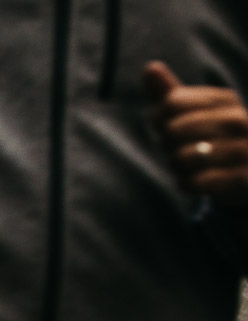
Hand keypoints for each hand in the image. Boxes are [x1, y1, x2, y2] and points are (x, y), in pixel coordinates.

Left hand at [144, 62, 247, 208]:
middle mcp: (238, 120)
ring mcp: (244, 150)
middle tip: (186, 149)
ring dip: (179, 167)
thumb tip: (150, 67)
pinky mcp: (242, 179)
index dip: (161, 119)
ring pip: (182, 157)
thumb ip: (171, 94)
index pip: (171, 102)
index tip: (174, 127)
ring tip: (196, 165)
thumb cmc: (214, 141)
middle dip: (169, 145)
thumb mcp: (195, 114)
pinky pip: (194, 182)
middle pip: (173, 130)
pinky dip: (189, 184)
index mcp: (225, 100)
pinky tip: (202, 181)